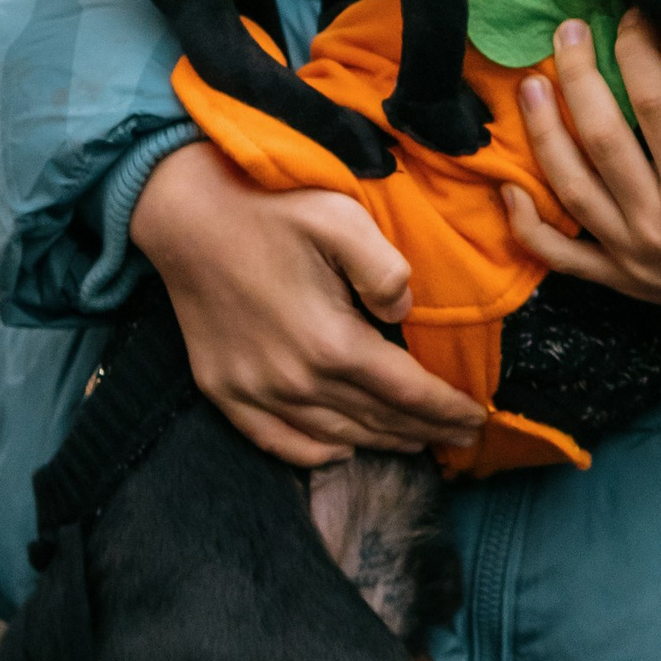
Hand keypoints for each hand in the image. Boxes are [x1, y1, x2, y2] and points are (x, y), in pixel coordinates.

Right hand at [131, 140, 484, 468]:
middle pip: (376, 420)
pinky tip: (340, 450)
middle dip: (425, 430)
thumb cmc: (269, 207)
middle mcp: (295, 381)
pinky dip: (314, 453)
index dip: (447, 410)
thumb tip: (403, 315)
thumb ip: (388, 271)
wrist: (183, 212)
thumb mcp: (342, 219)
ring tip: (415, 441)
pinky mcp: (223, 389)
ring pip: (334, 436)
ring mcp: (255, 391)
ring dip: (380, 443)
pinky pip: (276, 441)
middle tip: (459, 436)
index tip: (477, 420)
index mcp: (332, 342)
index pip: (408, 393)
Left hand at [501, 10, 660, 361]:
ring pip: (569, 189)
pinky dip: (527, 226)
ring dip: (542, 134)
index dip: (638, 48)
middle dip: (577, 75)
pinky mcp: (625, 283)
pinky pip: (561, 258)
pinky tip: (508, 189)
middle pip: (598, 137)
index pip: (654, 100)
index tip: (635, 13)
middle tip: (567, 29)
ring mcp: (634, 259)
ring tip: (530, 85)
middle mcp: (658, 225)